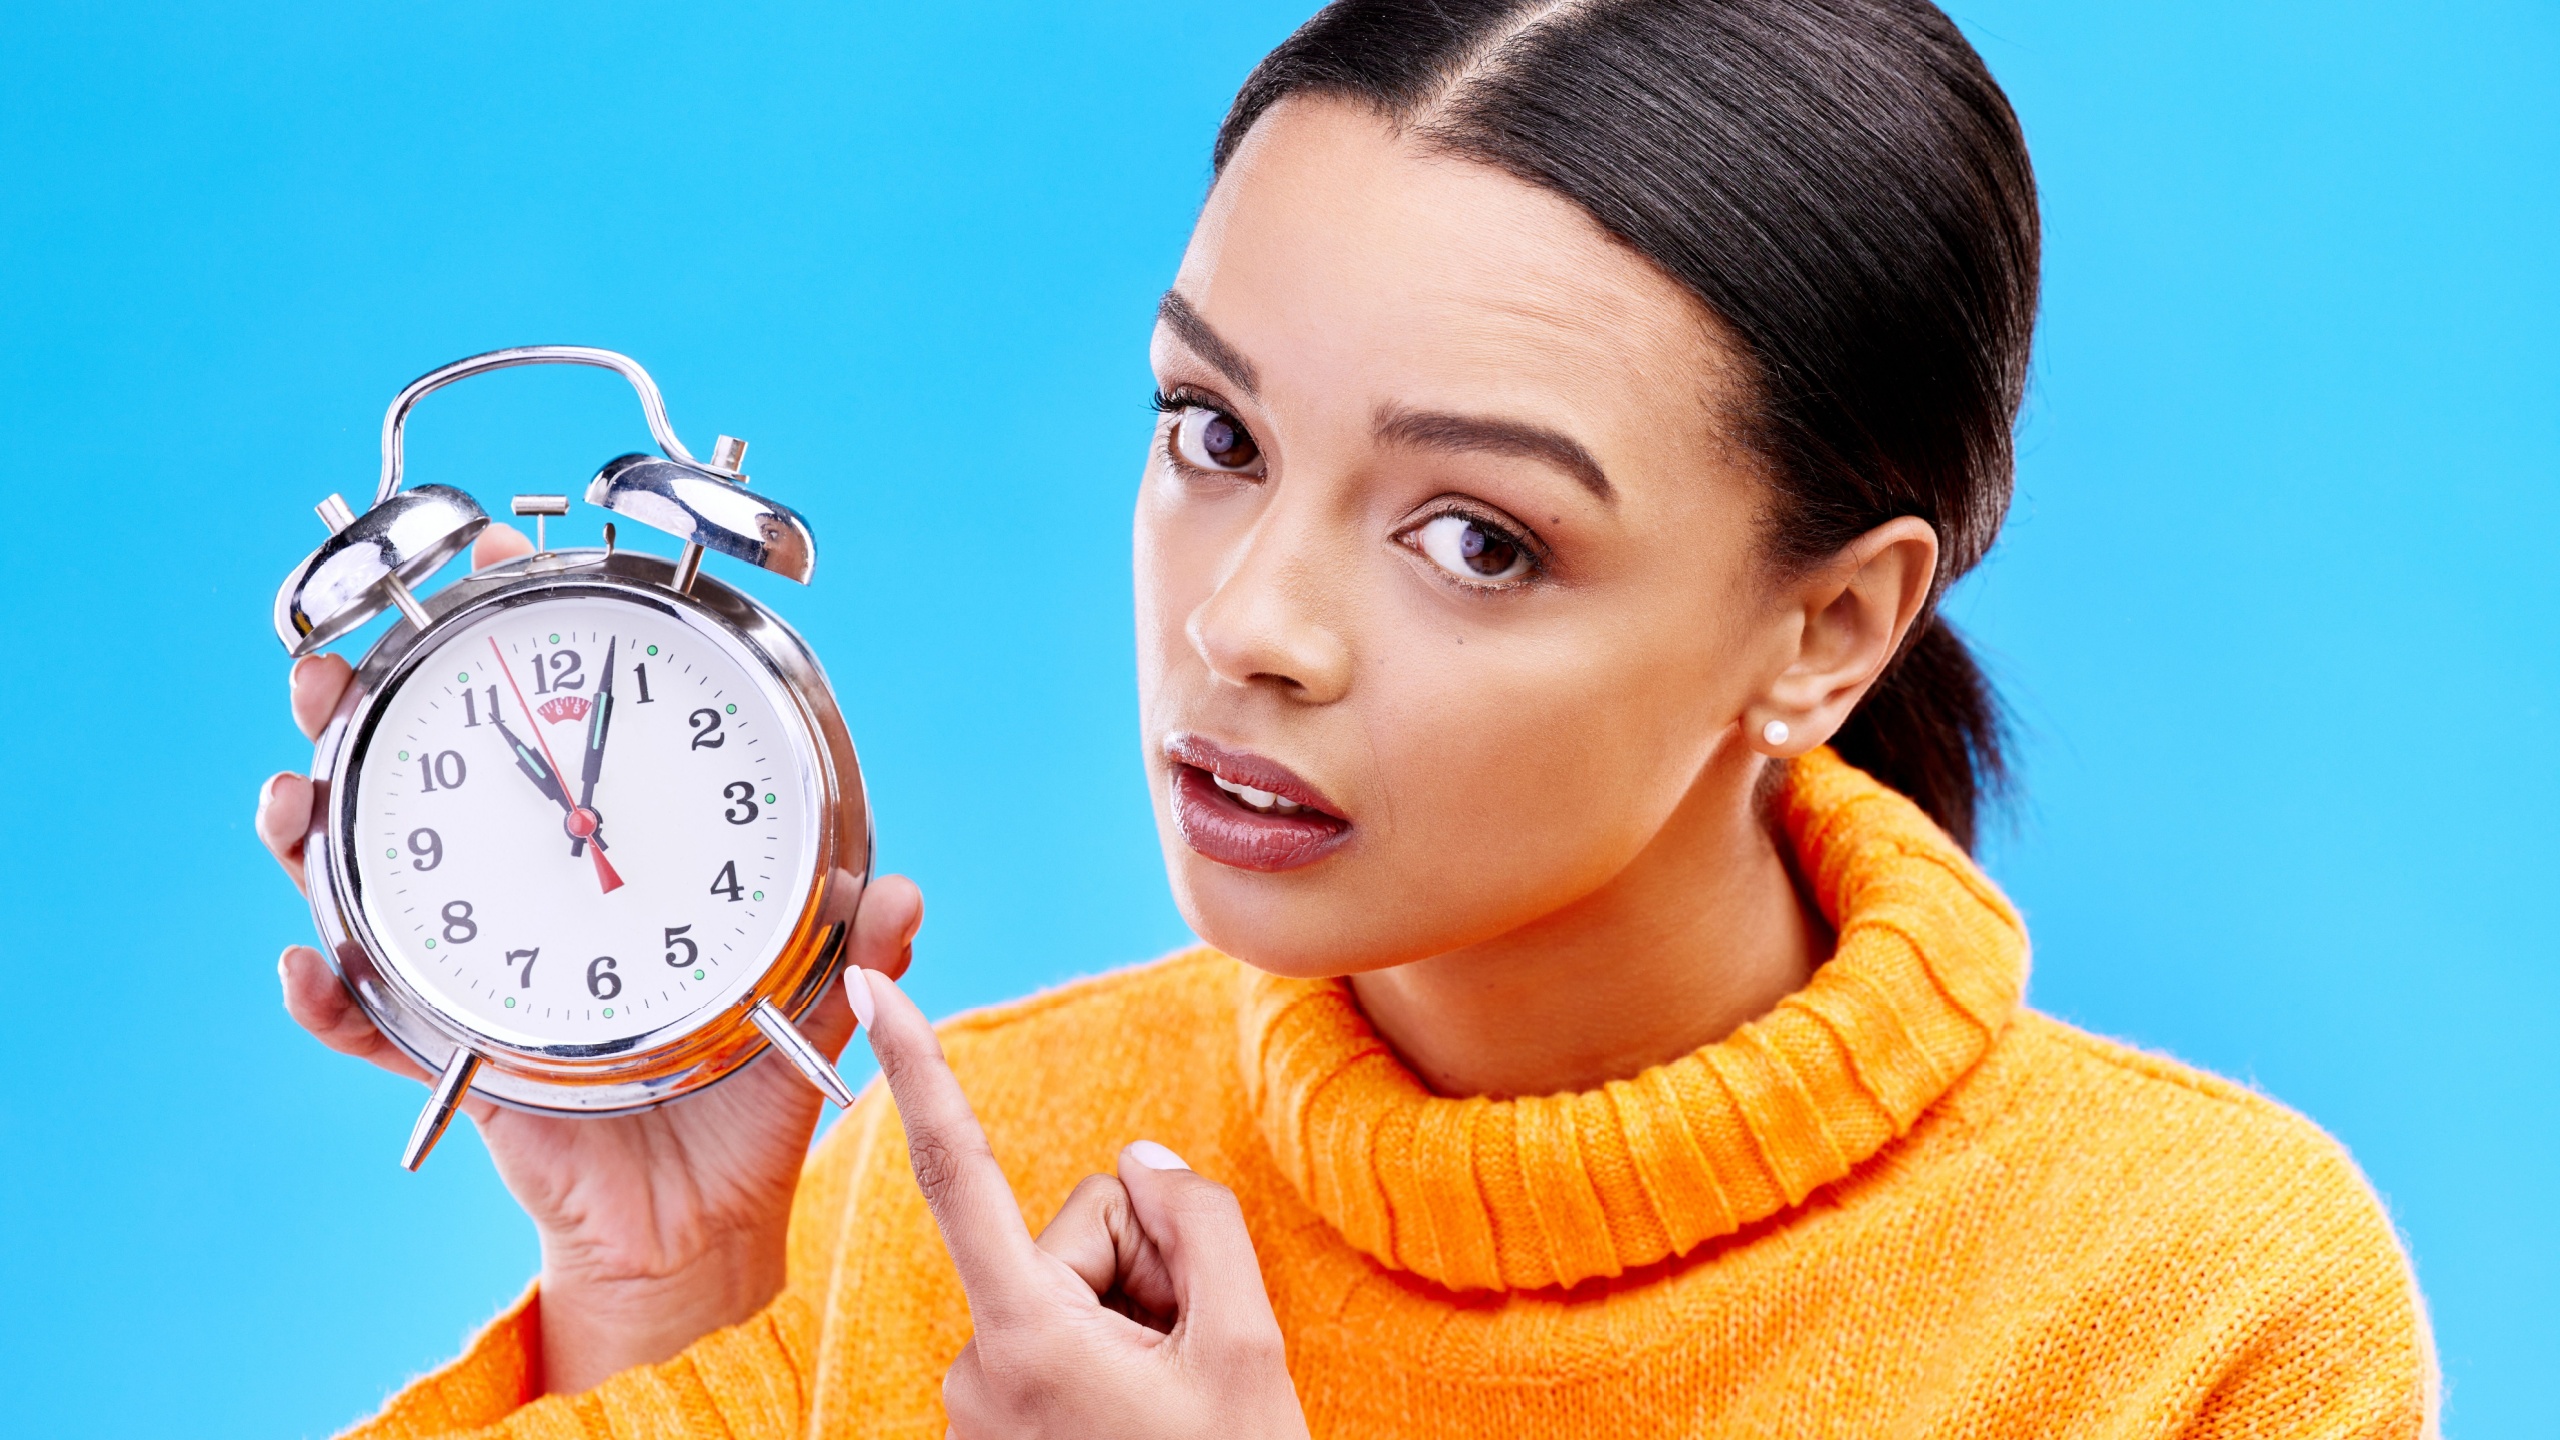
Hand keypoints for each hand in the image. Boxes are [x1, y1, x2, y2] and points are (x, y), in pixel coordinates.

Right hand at [255, 524, 928, 1395]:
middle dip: (363, 712)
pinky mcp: (452, 1047)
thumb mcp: (812, 1002)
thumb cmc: (747, 1091)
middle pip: (427, 777)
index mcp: (619, 852)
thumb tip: (904, 894)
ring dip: (312, 832)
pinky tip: (309, 969)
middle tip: (332, 672)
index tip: (488, 567)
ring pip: (369, 878)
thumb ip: (858, 946)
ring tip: (292, 799)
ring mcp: (478, 960)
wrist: (700, 1218)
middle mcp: (533, 888)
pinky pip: (369, 1018)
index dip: (516, 640)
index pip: (557, 720)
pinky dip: (329, 998)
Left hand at [852, 967, 1309, 1439]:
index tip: (865, 985)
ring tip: (1175, 1401)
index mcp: (1024, 1338)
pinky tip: (1152, 1416)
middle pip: (1068, 1234)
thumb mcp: (1243, 1349)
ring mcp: (980, 1406)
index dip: (917, 1067)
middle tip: (1192, 1353)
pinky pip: (1057, 1339)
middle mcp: (976, 1368)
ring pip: (1066, 1289)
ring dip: (1132, 1319)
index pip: (961, 1172)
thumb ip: (1194, 1224)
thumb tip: (1142, 1165)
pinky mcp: (994, 1427)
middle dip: (1139, 1265)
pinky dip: (1112, 1355)